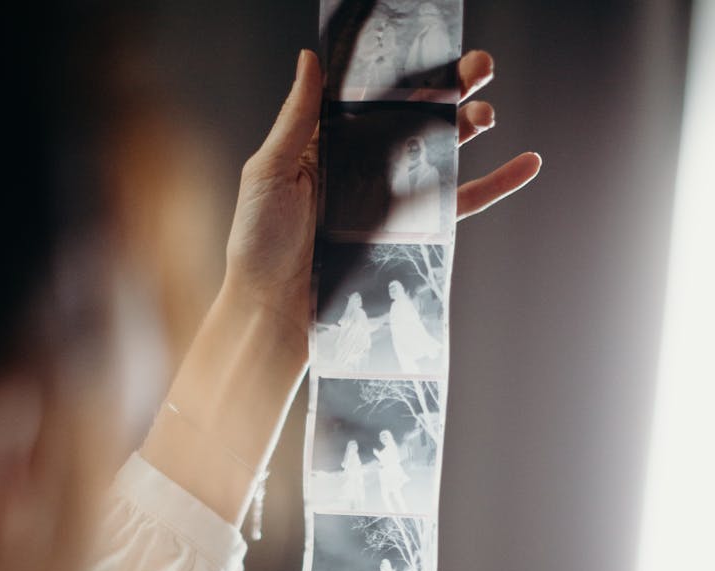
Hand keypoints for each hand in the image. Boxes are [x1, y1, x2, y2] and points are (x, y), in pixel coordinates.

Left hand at [224, 49, 540, 364]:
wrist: (272, 311)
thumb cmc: (257, 244)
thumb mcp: (269, 171)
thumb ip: (297, 117)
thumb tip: (313, 58)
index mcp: (330, 143)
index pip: (376, 95)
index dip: (408, 70)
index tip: (437, 45)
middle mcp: (364, 167)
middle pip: (417, 117)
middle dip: (451, 89)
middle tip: (481, 67)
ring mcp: (389, 201)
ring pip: (441, 155)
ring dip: (469, 128)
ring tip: (486, 114)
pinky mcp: (409, 235)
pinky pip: (459, 207)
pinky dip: (496, 187)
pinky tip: (527, 165)